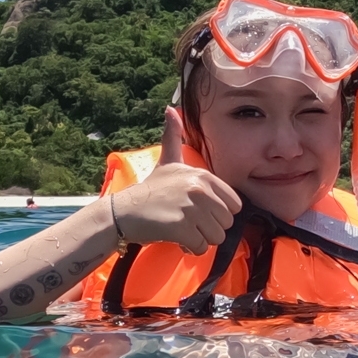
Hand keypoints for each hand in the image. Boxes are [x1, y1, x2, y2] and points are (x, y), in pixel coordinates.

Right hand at [109, 108, 243, 254]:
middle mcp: (199, 189)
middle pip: (226, 223)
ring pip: (215, 237)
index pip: (234, 205)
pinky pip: (200, 247)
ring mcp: (191, 208)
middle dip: (209, 227)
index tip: (199, 210)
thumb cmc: (149, 190)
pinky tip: (176, 238)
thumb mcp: (167, 161)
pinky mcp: (181, 227)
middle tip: (188, 221)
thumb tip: (170, 109)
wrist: (123, 212)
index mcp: (203, 175)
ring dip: (200, 238)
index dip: (218, 212)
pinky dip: (189, 248)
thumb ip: (173, 137)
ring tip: (182, 229)